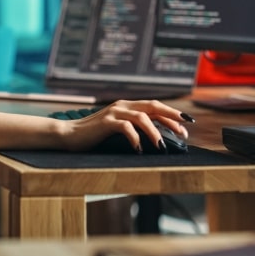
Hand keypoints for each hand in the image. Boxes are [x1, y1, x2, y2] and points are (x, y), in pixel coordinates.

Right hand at [58, 100, 191, 152]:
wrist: (68, 134)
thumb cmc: (94, 136)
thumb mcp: (118, 130)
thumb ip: (134, 129)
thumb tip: (158, 138)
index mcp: (127, 106)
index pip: (155, 106)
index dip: (172, 115)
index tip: (186, 126)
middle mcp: (123, 105)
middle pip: (153, 106)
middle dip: (171, 116)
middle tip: (185, 129)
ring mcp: (114, 112)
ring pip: (142, 117)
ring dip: (155, 132)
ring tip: (162, 146)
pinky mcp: (106, 122)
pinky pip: (126, 127)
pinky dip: (135, 138)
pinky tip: (139, 150)